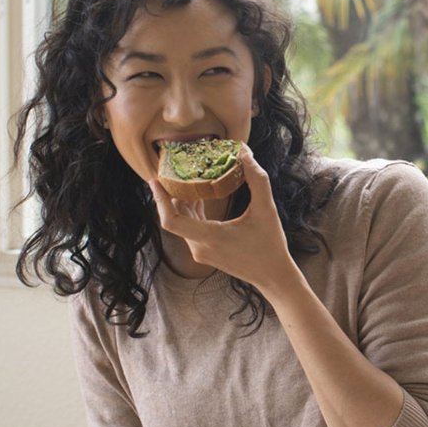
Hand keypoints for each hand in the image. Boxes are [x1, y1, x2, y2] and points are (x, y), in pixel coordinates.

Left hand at [148, 145, 297, 292]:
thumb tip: (243, 152)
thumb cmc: (270, 244)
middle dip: (170, 194)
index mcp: (210, 237)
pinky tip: (198, 195)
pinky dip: (191, 211)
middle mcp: (199, 247)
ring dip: (182, 201)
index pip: (171, 221)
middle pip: (174, 217)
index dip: (160, 200)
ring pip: (182, 222)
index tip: (155, 180)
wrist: (273, 275)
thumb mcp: (266, 209)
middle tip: (171, 169)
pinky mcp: (205, 252)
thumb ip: (256, 178)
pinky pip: (190, 228)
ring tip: (184, 177)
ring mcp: (200, 252)